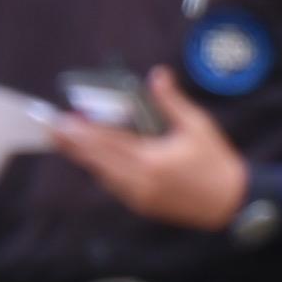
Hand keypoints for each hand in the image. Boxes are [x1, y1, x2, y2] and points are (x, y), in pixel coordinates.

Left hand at [48, 71, 251, 230]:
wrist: (230, 203)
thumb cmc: (216, 162)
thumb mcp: (197, 126)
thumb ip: (172, 101)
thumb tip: (157, 75)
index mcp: (152, 160)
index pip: (109, 142)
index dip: (84, 131)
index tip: (64, 120)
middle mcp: (140, 181)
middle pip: (98, 160)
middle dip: (74, 144)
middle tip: (51, 129)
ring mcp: (139, 197)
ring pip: (103, 175)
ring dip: (85, 157)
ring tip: (67, 142)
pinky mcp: (142, 206)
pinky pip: (114, 186)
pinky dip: (102, 171)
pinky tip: (94, 160)